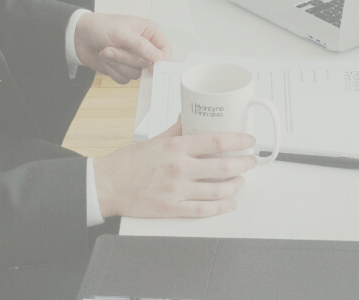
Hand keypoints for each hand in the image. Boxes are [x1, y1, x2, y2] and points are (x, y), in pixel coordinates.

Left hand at [74, 13, 171, 83]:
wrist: (78, 37)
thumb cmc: (100, 27)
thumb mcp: (122, 32)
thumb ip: (142, 46)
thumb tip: (159, 58)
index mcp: (149, 32)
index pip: (165, 51)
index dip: (159, 60)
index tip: (149, 65)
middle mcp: (144, 47)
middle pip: (148, 65)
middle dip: (128, 59)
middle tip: (112, 48)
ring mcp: (133, 59)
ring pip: (136, 74)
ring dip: (118, 64)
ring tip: (106, 51)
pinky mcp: (123, 69)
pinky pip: (124, 79)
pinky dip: (113, 71)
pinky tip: (106, 60)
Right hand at [93, 122, 256, 217]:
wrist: (107, 185)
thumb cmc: (127, 163)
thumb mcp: (153, 140)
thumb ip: (174, 129)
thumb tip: (188, 116)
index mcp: (175, 147)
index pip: (215, 141)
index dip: (238, 141)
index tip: (249, 140)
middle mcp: (179, 168)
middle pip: (223, 167)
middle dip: (243, 164)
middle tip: (251, 161)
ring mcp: (177, 190)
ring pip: (217, 190)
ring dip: (235, 185)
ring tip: (241, 180)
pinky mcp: (172, 208)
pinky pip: (203, 209)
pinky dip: (221, 206)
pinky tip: (230, 202)